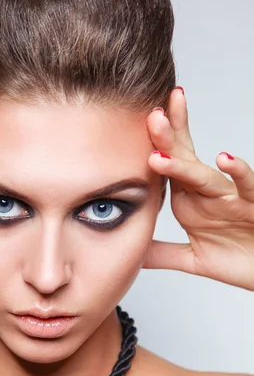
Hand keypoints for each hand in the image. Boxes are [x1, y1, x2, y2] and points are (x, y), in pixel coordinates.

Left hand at [143, 87, 253, 291]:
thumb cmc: (240, 259)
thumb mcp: (194, 258)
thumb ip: (163, 253)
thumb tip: (133, 253)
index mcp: (192, 199)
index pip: (170, 164)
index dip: (154, 144)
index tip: (137, 123)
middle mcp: (209, 192)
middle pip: (184, 158)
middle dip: (167, 137)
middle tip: (150, 117)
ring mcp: (232, 197)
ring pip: (205, 176)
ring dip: (182, 163)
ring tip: (159, 154)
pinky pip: (248, 186)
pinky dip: (238, 172)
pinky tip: (224, 159)